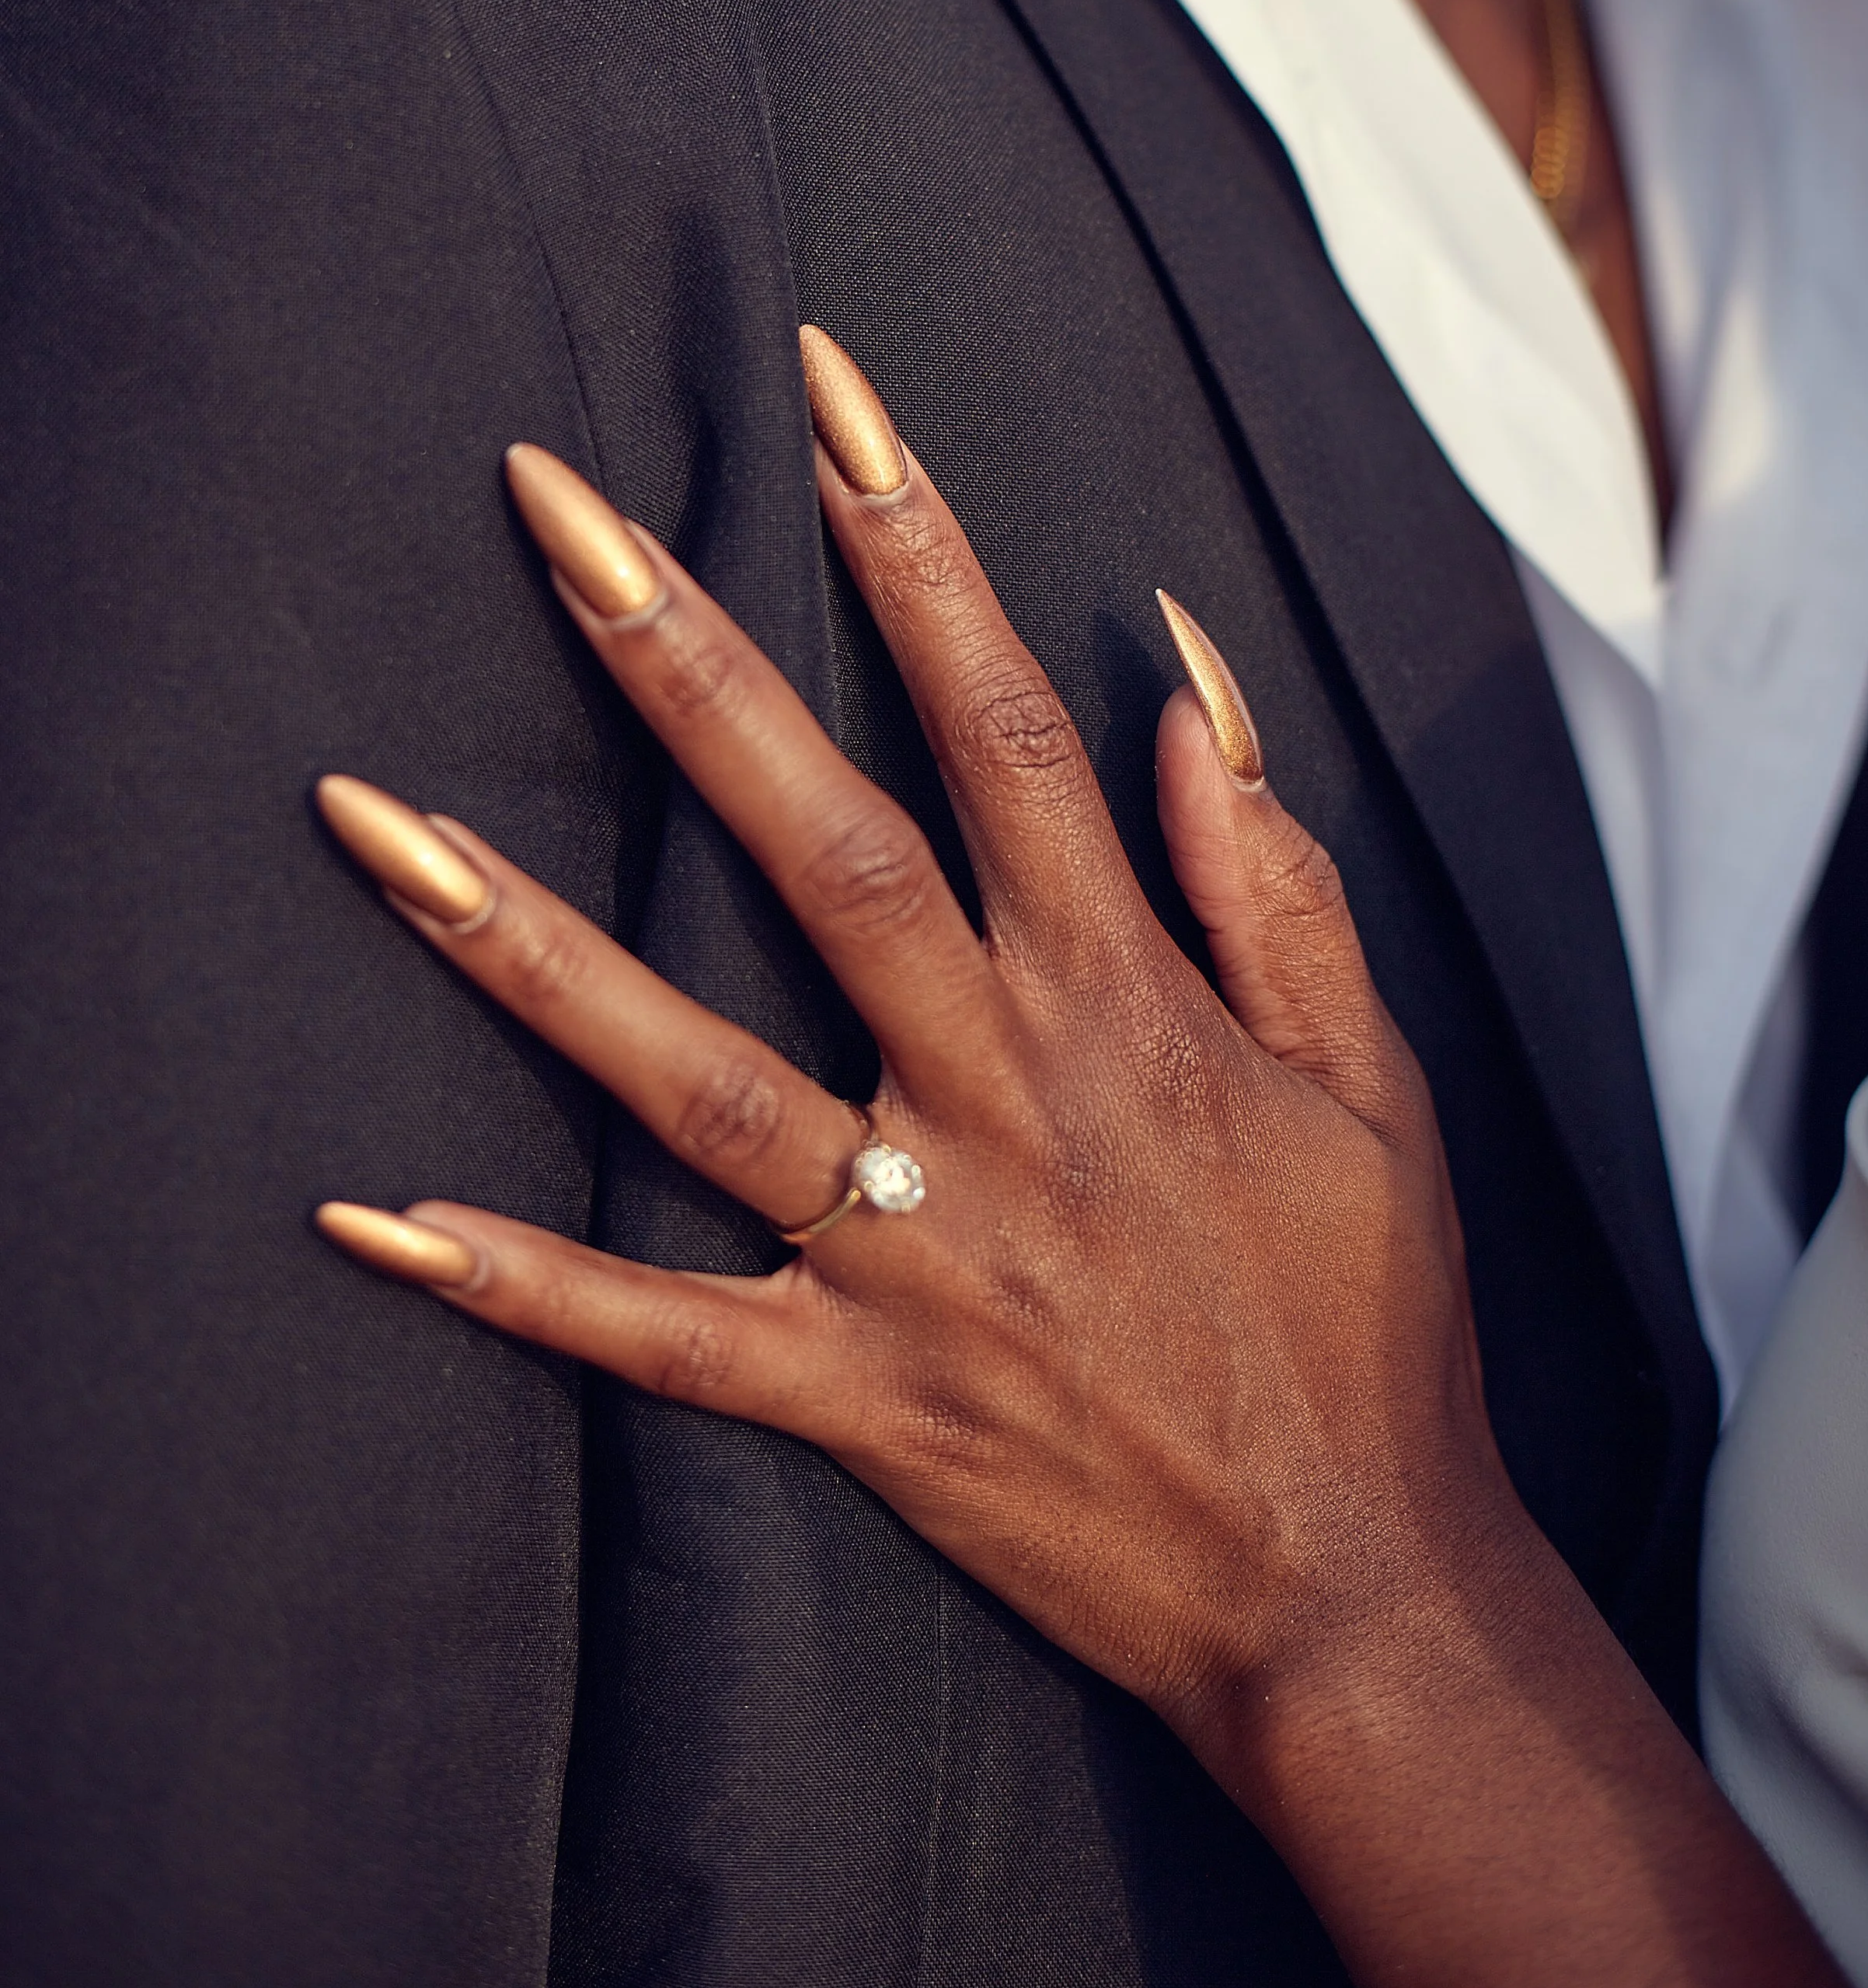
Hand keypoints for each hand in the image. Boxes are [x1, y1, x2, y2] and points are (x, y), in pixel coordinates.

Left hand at [315, 327, 1511, 1753]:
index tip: (826, 394)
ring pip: (695, 1074)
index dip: (918, 547)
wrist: (1355, 1593)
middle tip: (551, 512)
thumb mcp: (1371, 1072)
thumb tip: (1180, 673)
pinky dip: (528, 1285)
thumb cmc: (1369, 1318)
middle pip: (820, 844)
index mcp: (1124, 999)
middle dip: (685, 662)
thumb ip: (1268, 870)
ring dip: (529, 949)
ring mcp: (915, 1249)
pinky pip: (667, 1338)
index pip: (1004, 724)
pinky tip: (377, 1221)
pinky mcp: (859, 1397)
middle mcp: (999, 1093)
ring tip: (376, 825)